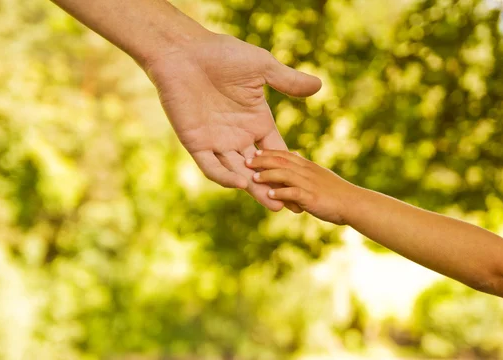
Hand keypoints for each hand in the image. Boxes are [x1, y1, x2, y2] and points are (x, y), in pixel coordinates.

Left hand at [145, 32, 321, 210]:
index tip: (306, 185)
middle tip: (292, 207)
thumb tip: (318, 85)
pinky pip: (212, 166)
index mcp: (256, 121)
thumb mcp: (261, 67)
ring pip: (237, 172)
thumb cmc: (222, 54)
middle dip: (274, 187)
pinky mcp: (196, 143)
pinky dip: (225, 176)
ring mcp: (217, 141)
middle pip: (259, 169)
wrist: (184, 52)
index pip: (276, 150)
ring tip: (273, 204)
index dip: (289, 167)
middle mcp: (238, 135)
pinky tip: (241, 184)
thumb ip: (287, 81)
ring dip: (254, 189)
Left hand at [245, 150, 356, 223]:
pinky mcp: (312, 197)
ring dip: (268, 176)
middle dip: (263, 161)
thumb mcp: (319, 175)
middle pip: (281, 161)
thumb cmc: (336, 192)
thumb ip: (305, 167)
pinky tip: (269, 195)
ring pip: (285, 175)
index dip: (269, 153)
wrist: (353, 203)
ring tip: (254, 178)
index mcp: (308, 166)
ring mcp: (310, 184)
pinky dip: (281, 193)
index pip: (285, 155)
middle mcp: (307, 172)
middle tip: (247, 161)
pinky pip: (294, 192)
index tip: (255, 152)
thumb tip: (293, 155)